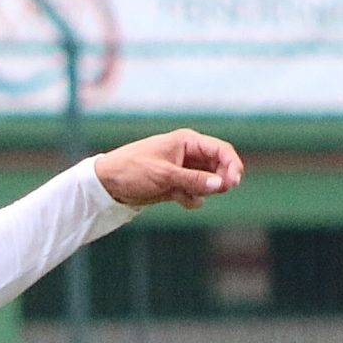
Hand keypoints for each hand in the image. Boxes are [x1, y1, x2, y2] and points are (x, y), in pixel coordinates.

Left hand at [94, 130, 245, 210]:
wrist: (107, 183)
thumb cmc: (133, 170)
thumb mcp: (165, 175)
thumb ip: (194, 180)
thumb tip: (221, 185)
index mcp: (187, 142)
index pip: (220, 150)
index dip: (232, 164)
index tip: (235, 181)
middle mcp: (187, 154)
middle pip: (218, 166)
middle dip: (220, 180)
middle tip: (219, 191)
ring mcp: (182, 170)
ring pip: (206, 182)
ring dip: (204, 191)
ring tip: (190, 195)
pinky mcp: (174, 185)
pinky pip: (193, 193)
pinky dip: (191, 199)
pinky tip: (181, 200)